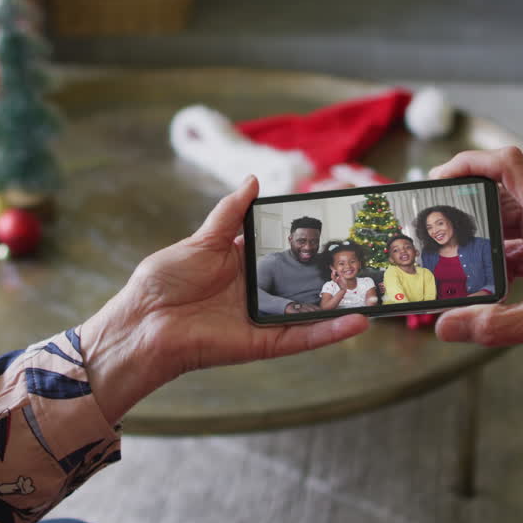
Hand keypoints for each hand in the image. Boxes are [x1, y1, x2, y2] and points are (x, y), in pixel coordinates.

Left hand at [81, 176, 369, 423]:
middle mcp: (258, 290)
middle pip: (306, 279)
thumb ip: (231, 213)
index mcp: (243, 263)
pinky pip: (302, 337)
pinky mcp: (263, 343)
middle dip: (338, 268)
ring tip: (380, 289)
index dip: (312, 233)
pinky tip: (358, 322)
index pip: (287, 246)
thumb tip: (255, 180)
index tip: (340, 215)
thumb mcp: (201, 239)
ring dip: (345, 302)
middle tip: (373, 252)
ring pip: (313, 309)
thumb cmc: (163, 280)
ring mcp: (263, 317)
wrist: (142, 321)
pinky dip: (330, 331)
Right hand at [428, 148, 522, 422]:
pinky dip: (495, 255)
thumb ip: (490, 325)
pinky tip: (479, 279)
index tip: (438, 179)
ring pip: (508, 219)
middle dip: (465, 204)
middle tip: (432, 221)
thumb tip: (444, 326)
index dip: (469, 163)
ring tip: (448, 251)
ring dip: (479, 233)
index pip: (508, 165)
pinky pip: (519, 242)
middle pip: (501, 191)